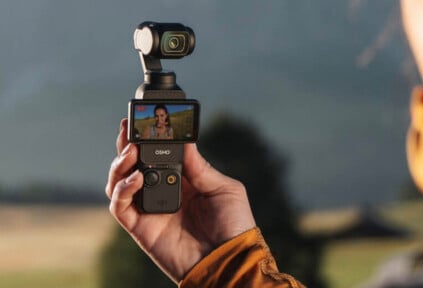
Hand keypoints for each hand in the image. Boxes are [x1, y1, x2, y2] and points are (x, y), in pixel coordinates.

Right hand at [105, 119, 255, 282]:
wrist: (229, 260)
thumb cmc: (235, 225)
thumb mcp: (224, 188)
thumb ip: (201, 167)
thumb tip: (184, 142)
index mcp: (184, 181)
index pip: (158, 155)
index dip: (149, 139)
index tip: (145, 120)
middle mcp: (163, 193)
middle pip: (134, 164)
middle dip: (127, 144)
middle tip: (127, 127)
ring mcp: (150, 210)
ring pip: (120, 182)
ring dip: (120, 163)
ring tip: (130, 150)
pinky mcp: (140, 227)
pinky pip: (119, 206)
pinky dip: (122, 189)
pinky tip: (135, 178)